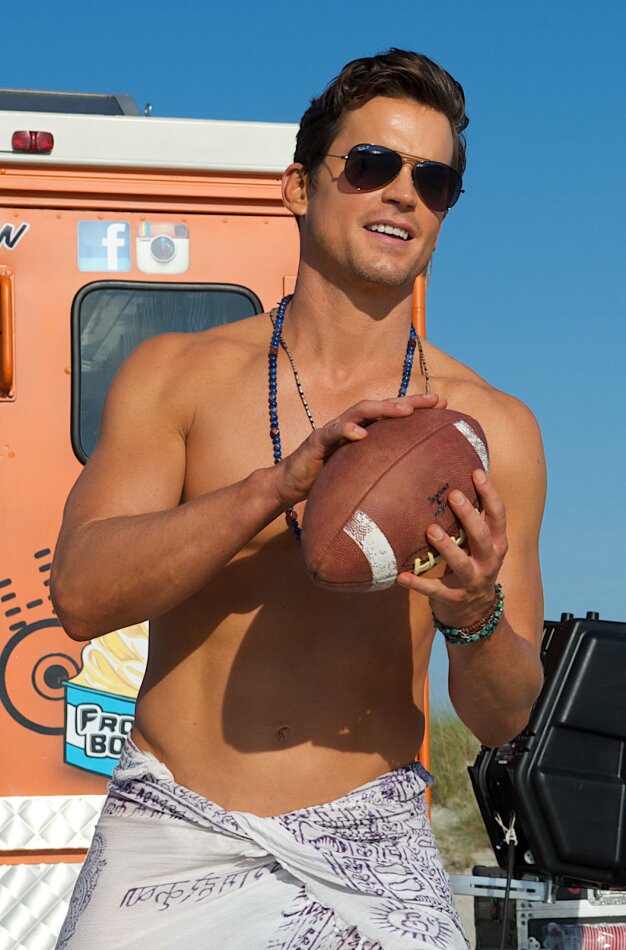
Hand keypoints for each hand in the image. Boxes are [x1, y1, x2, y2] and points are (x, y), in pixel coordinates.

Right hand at [274, 393, 445, 508]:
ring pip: (360, 411)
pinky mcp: (317, 441)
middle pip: (381, 406)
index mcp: (362, 430)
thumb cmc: (328, 479)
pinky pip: (332, 432)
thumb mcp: (359, 474)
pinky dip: (347, 430)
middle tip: (432, 401)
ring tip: (404, 411)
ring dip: (383, 409)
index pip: (392, 414)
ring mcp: (333, 429)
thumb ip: (379, 470)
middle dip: (408, 402)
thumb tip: (411, 481)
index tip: (443, 404)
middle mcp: (350, 424)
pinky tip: (361, 434)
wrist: (291, 484)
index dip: (416, 407)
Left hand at [396, 468, 507, 628]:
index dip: (489, 494)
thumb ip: (472, 521)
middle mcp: (489, 561)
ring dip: (446, 547)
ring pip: (461, 563)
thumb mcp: (480, 544)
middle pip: (481, 535)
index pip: (497, 515)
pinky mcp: (454, 599)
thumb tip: (454, 481)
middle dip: (469, 515)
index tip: (476, 472)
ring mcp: (473, 581)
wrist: (475, 613)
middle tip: (452, 494)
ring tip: (430, 529)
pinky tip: (401, 576)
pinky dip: (418, 583)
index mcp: (496, 543)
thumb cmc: (473, 564)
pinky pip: (435, 590)